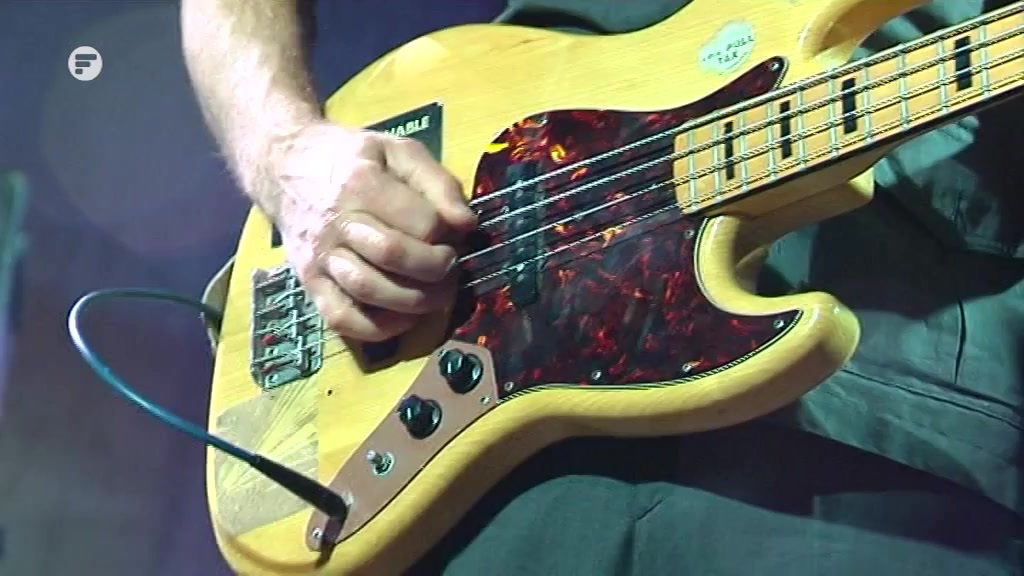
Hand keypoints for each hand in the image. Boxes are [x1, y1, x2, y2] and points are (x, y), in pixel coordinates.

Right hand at [269, 121, 476, 341]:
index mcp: (361, 183)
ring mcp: (319, 257)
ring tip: (435, 292)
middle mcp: (336, 223)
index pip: (420, 222)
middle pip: (394, 256)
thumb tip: (466, 225)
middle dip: (437, 268)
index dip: (448, 234)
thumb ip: (438, 183)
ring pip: (370, 291)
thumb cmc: (352, 159)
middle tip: (450, 265)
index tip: (454, 234)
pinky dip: (379, 328)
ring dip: (415, 301)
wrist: (285, 166)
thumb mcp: (399, 150)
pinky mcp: (309, 283)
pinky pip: (343, 319)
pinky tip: (403, 315)